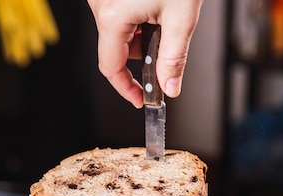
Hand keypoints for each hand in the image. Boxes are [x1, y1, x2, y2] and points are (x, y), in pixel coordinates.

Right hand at [87, 0, 202, 107]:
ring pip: (121, 32)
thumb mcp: (181, 17)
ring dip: (144, 32)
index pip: (111, 68)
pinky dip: (139, 18)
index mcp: (113, 16)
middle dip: (145, 52)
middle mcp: (101, 5)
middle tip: (167, 40)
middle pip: (119, 50)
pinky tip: (155, 3)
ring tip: (163, 11)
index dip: (127, 89)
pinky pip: (121, 15)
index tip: (140, 99)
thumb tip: (169, 86)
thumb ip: (174, 57)